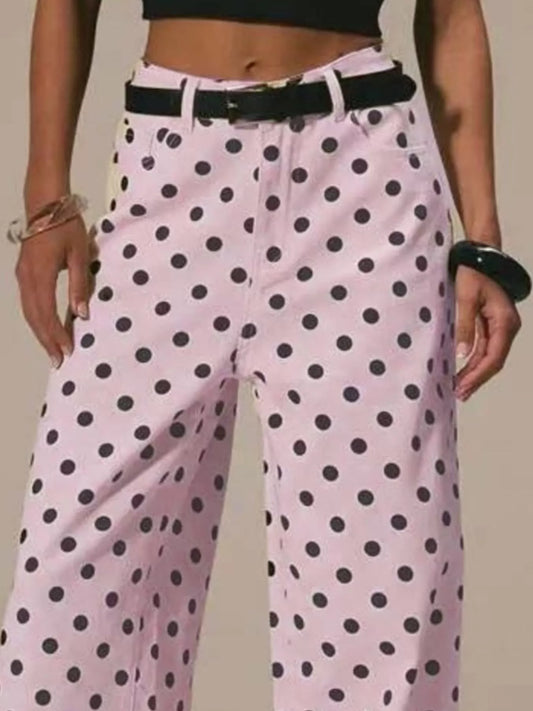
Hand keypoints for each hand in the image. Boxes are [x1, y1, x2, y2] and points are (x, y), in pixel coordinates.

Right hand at [14, 215, 93, 368]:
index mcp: (41, 274)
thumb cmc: (66, 225)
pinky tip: (46, 326)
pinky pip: (28, 302)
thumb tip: (82, 314)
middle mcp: (27, 278)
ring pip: (29, 311)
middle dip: (46, 340)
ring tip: (53, 349)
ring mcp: (22, 275)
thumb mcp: (79, 254)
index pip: (47, 313)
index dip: (56, 335)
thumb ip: (79, 285)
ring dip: (40, 332)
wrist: (45, 202)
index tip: (67, 352)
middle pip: (34, 317)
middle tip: (58, 360)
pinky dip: (37, 318)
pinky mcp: (24, 272)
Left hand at [453, 264, 521, 400]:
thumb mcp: (465, 298)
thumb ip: (465, 327)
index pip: (493, 357)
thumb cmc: (473, 273)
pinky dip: (475, 361)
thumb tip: (463, 355)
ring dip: (475, 373)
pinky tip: (464, 371)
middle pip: (493, 361)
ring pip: (489, 356)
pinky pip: (485, 348)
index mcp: (505, 322)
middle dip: (477, 379)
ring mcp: (501, 326)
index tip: (462, 387)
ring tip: (460, 389)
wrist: (480, 254)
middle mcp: (507, 327)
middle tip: (459, 394)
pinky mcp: (492, 324)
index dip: (478, 375)